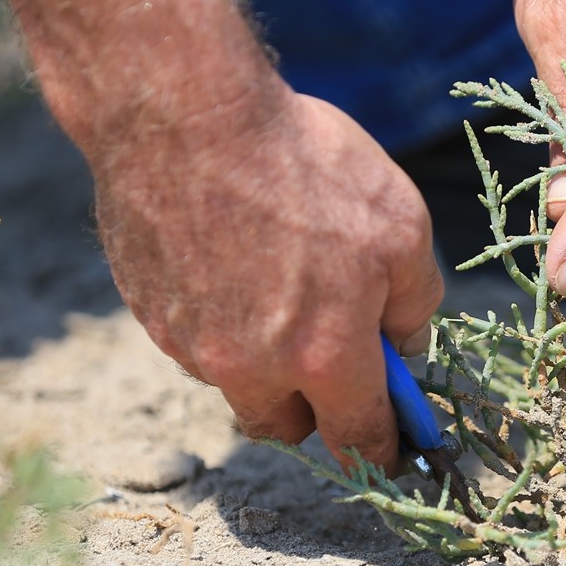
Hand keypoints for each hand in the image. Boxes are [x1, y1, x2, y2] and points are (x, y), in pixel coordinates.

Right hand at [94, 91, 442, 472]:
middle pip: (286, 428)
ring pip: (238, 384)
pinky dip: (223, 325)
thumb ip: (415, 302)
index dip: (382, 452)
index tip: (391, 452)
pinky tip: (232, 264)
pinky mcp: (150, 313)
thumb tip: (408, 345)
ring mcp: (192, 344)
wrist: (186, 112)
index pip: (358, 439)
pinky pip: (196, 343)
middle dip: (315, 411)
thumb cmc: (307, 165)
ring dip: (264, 363)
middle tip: (333, 361)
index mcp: (324, 356)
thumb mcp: (401, 226)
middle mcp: (252, 367)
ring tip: (277, 286)